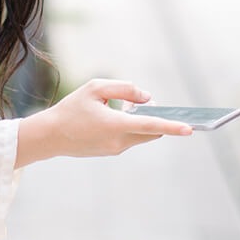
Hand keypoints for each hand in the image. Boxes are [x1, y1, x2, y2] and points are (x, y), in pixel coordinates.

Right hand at [16, 79, 191, 166]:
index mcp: (116, 125)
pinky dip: (130, 127)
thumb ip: (124, 89)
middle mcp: (119, 141)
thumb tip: (146, 98)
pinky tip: (115, 116)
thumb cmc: (71, 109)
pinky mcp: (111, 152)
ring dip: (140, 121)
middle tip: (140, 101)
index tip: (190, 129)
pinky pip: (130, 138)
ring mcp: (116, 149)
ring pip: (141, 134)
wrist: (50, 136)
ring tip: (122, 106)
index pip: (151, 126)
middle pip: (151, 131)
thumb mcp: (96, 88)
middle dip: (154, 116)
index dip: (172, 126)